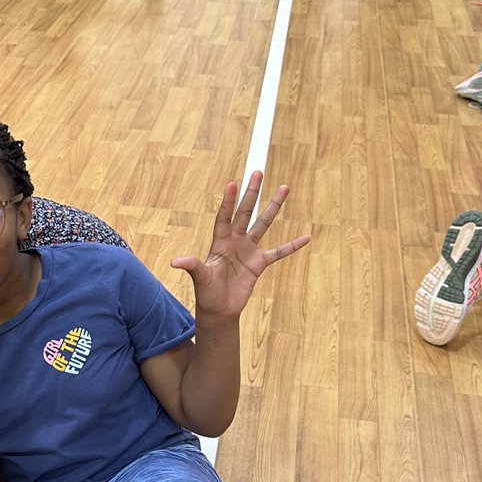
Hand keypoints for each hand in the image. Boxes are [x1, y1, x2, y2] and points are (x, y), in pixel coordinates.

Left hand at [170, 171, 309, 318]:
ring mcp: (248, 251)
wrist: (219, 310)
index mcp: (220, 242)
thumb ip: (192, 266)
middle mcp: (235, 242)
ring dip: (273, 207)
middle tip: (258, 172)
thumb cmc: (206, 293)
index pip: (224, 217)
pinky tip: (306, 237)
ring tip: (284, 188)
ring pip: (263, 224)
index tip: (232, 183)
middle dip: (252, 193)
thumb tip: (176, 261)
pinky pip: (278, 252)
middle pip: (245, 213)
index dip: (227, 202)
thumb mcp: (200, 278)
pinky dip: (292, 246)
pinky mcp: (259, 264)